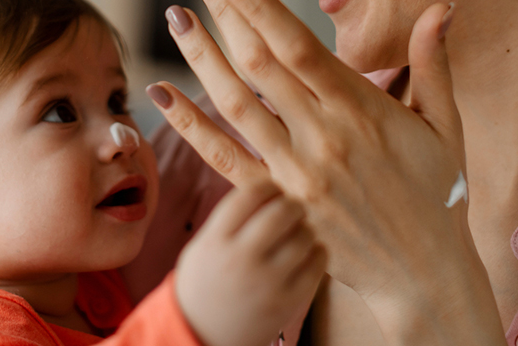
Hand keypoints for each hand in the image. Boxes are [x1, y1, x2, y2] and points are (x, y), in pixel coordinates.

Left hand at [148, 0, 504, 345]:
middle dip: (227, 17)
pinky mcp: (277, 202)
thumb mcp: (445, 125)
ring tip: (176, 19)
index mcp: (361, 110)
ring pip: (234, 104)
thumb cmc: (437, 193)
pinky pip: (223, 159)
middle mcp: (322, 138)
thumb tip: (441, 6)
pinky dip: (189, 126)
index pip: (297, 45)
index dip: (258, 6)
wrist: (422, 273)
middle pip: (259, 65)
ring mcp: (294, 173)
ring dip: (201, 58)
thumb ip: (433, 64)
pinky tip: (161, 94)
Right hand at [175, 182, 325, 345]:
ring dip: (306, 229)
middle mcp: (240, 260)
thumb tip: (272, 185)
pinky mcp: (287, 303)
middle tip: (293, 209)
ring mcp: (266, 283)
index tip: (274, 189)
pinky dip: (317, 251)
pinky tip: (308, 252)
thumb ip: (232, 218)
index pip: (250, 194)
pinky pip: (316, 264)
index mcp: (215, 241)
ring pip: (304, 236)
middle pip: (282, 212)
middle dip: (292, 205)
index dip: (268, 185)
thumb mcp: (205, 245)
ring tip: (299, 233)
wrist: (200, 336)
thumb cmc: (206, 282)